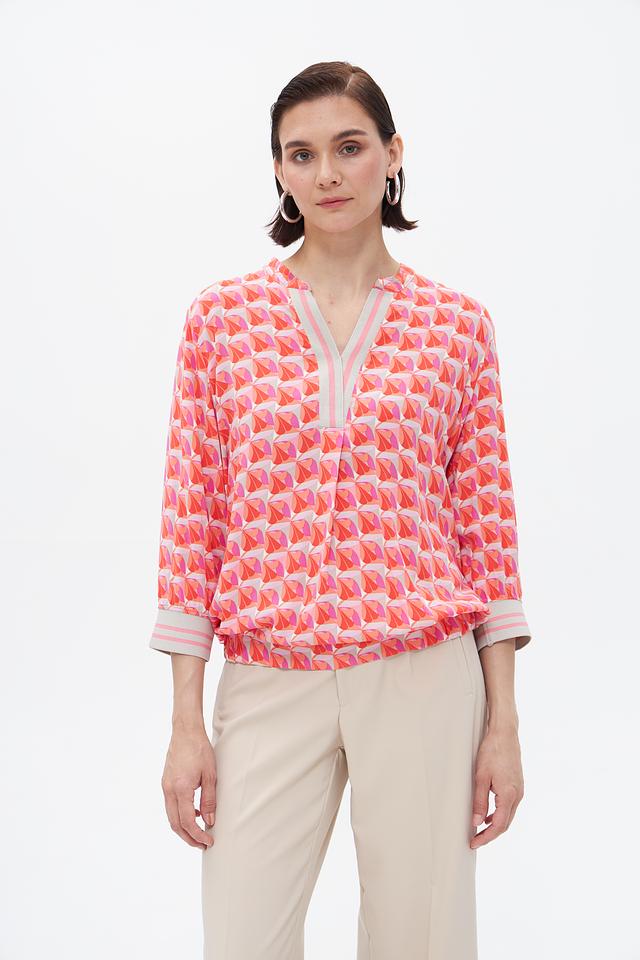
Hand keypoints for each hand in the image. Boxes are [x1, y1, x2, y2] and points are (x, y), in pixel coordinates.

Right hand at [161, 728, 216, 849]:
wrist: (185, 731)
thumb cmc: (200, 750)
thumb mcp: (210, 775)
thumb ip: (209, 800)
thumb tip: (209, 822)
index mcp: (181, 789)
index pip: (187, 822)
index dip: (198, 835)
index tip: (209, 842)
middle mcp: (169, 790)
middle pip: (175, 824)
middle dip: (188, 838)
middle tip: (203, 845)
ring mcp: (165, 786)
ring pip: (171, 816)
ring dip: (183, 828)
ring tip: (199, 834)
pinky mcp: (165, 782)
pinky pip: (171, 805)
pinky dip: (180, 815)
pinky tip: (194, 813)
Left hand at [470, 724, 523, 848]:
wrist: (505, 734)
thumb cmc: (492, 751)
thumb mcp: (481, 777)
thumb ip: (479, 801)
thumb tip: (477, 823)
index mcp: (509, 795)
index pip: (499, 825)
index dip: (486, 837)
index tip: (474, 843)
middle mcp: (517, 795)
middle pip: (505, 824)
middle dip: (490, 835)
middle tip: (475, 841)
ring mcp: (519, 790)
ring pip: (508, 816)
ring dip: (495, 825)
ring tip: (479, 831)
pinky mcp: (517, 785)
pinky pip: (509, 806)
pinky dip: (499, 814)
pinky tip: (488, 815)